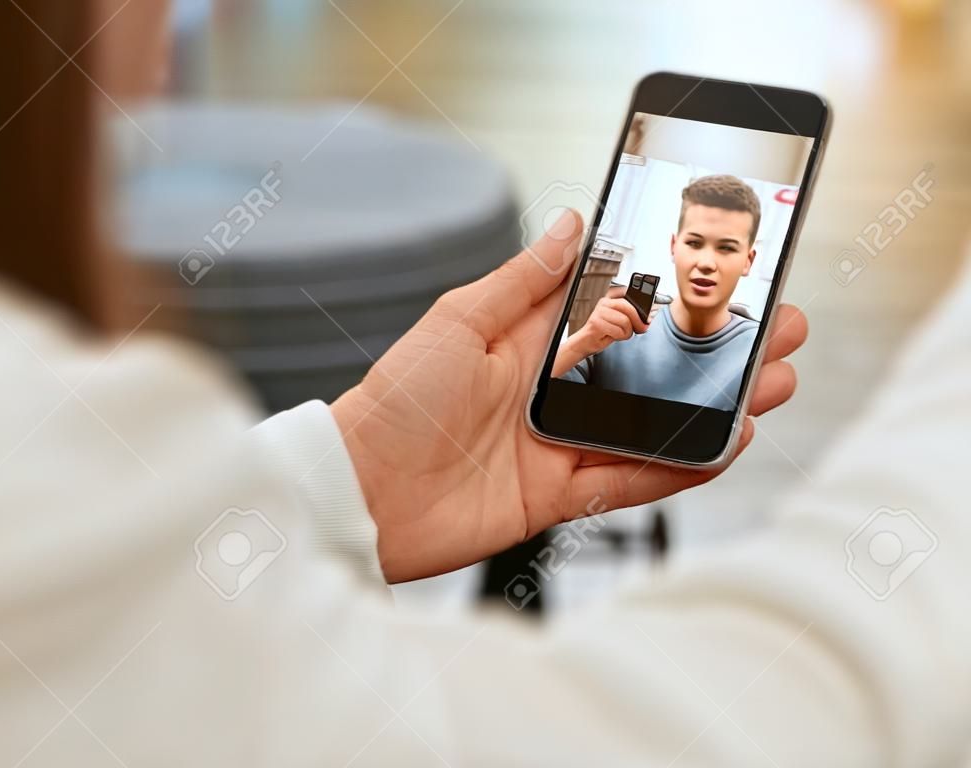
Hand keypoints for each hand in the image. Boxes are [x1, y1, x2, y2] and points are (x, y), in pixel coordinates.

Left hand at [330, 210, 806, 582]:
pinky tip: (725, 442)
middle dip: (717, 350)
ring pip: (656, 425)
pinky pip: (632, 481)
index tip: (729, 274)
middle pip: (653, 369)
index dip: (674, 296)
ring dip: (716, 406)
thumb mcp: (458, 321)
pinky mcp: (560, 495)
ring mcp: (563, 445)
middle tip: (778, 330)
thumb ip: (523, 280)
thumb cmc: (396, 400)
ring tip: (773, 383)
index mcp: (532, 343)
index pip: (619, 312)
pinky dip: (680, 465)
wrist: (360, 489)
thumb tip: (571, 222)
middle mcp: (556, 393)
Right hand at [552, 287, 649, 376]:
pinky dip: (619, 337)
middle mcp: (604, 303)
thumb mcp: (619, 320)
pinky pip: (618, 330)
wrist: (586, 342)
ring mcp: (599, 312)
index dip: (638, 300)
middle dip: (638, 320)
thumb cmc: (603, 332)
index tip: (644, 311)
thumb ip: (631, 316)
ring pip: (625, 321)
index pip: (626, 293)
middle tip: (641, 328)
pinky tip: (613, 336)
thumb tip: (646, 319)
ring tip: (620, 334)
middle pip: (628, 307)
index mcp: (610, 299)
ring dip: (627, 332)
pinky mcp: (596, 323)